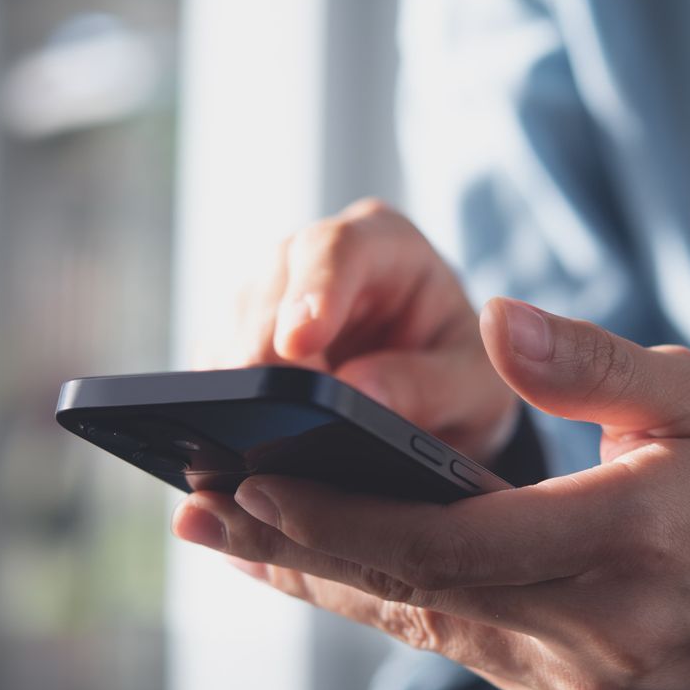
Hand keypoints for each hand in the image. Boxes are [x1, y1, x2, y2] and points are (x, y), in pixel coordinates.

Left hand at [175, 296, 689, 689]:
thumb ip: (589, 360)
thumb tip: (496, 322)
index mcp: (628, 542)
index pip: (454, 542)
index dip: (346, 520)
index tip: (256, 485)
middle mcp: (595, 628)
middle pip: (413, 593)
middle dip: (295, 550)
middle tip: (198, 508)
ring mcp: (579, 680)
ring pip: (420, 626)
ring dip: (319, 579)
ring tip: (226, 533)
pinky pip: (452, 645)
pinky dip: (378, 602)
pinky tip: (315, 568)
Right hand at [197, 199, 518, 462]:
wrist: (441, 407)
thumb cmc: (464, 379)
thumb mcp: (475, 386)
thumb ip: (430, 385)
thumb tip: (358, 390)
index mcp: (385, 244)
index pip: (339, 249)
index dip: (313, 291)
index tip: (298, 343)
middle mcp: (315, 260)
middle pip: (270, 286)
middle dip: (261, 347)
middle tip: (259, 406)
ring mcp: (270, 301)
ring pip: (232, 327)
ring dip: (237, 381)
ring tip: (249, 436)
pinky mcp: (241, 346)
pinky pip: (214, 370)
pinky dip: (220, 406)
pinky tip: (231, 445)